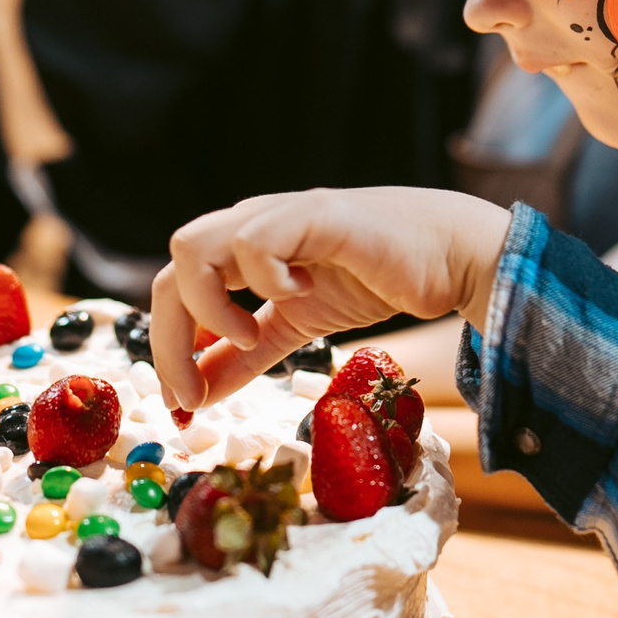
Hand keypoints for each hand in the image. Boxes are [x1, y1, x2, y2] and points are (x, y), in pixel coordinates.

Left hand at [151, 187, 511, 409]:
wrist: (451, 255)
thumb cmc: (376, 279)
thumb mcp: (295, 327)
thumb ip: (247, 357)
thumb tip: (197, 396)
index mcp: (241, 250)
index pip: (172, 289)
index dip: (167, 347)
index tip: (183, 402)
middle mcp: (250, 224)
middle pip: (170, 270)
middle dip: (169, 341)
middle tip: (195, 392)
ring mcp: (280, 215)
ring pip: (191, 248)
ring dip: (209, 308)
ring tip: (249, 335)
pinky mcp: (316, 215)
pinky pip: (253, 241)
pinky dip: (262, 279)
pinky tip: (299, 294)